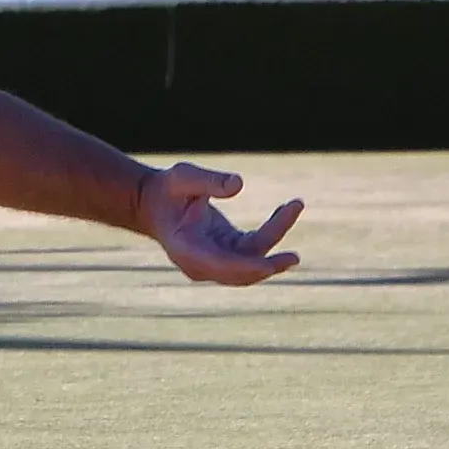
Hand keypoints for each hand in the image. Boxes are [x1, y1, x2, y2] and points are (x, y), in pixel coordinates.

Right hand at [136, 163, 302, 285]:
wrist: (154, 203)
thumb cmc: (167, 189)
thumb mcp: (183, 177)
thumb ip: (208, 181)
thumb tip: (238, 184)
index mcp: (186, 250)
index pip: (219, 266)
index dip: (245, 268)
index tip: (269, 267)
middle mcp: (201, 263)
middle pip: (240, 271)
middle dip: (269, 264)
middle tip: (294, 258)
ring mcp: (215, 262)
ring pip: (252, 261)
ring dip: (276, 238)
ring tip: (294, 205)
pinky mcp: (227, 253)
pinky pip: (255, 250)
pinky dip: (272, 233)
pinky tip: (287, 209)